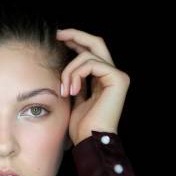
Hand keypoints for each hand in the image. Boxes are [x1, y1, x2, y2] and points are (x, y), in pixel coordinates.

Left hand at [57, 28, 130, 144]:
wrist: (90, 140)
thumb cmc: (81, 125)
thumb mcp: (73, 98)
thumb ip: (74, 80)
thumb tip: (64, 64)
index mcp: (103, 78)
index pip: (90, 51)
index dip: (75, 41)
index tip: (58, 38)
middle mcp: (113, 74)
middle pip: (96, 42)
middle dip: (75, 35)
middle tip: (57, 34)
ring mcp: (117, 76)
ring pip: (87, 55)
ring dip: (69, 70)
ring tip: (65, 90)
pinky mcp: (118, 79)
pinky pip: (91, 63)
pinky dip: (77, 74)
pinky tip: (72, 91)